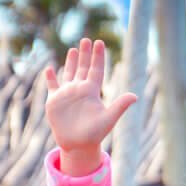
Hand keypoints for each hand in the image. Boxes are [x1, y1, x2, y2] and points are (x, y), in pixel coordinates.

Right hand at [43, 38, 135, 176]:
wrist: (78, 145)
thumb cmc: (95, 134)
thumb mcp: (108, 118)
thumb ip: (120, 106)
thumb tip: (135, 96)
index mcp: (92, 91)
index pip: (96, 70)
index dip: (98, 57)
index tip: (100, 42)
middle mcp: (80, 90)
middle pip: (83, 68)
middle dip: (85, 54)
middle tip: (86, 39)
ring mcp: (67, 94)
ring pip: (69, 73)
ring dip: (71, 62)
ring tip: (74, 50)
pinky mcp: (54, 101)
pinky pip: (52, 86)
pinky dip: (50, 78)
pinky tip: (49, 69)